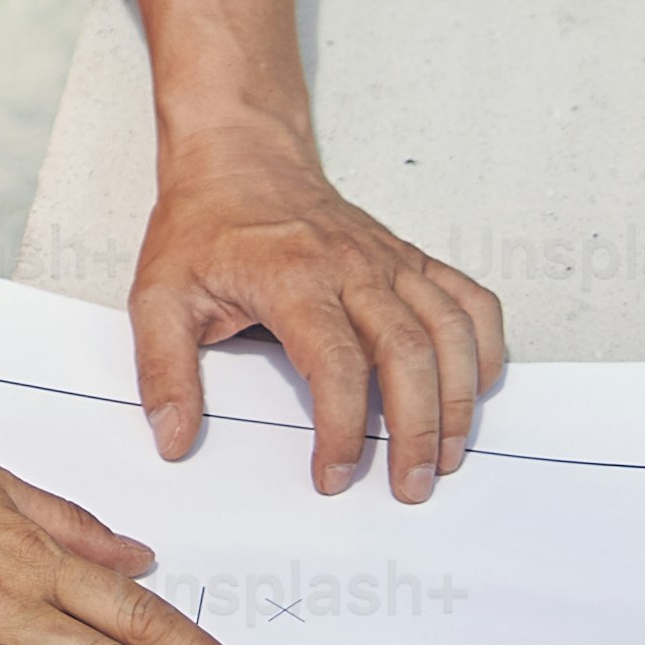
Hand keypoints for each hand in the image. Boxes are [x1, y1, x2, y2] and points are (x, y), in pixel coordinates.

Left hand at [135, 124, 505, 496]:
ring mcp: (389, 261)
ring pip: (448, 331)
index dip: (342, 428)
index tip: (333, 475)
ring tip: (447, 455)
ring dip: (457, 398)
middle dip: (416, 429)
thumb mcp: (158, 295)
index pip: (335, 364)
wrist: (239, 160)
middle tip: (409, 485)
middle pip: (407, 353)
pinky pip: (468, 299)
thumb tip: (173, 437)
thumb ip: (164, 371)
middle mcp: (353, 267)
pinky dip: (485, 344)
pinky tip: (477, 386)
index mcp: (292, 278)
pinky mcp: (410, 258)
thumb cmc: (205, 227)